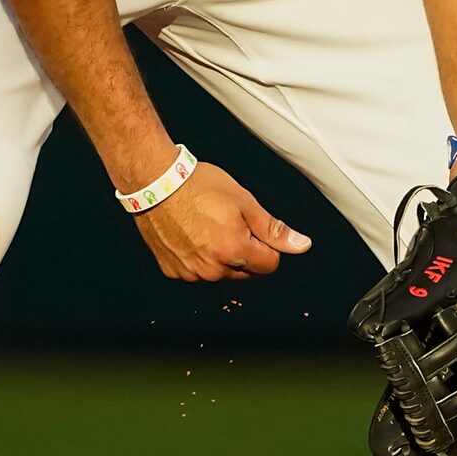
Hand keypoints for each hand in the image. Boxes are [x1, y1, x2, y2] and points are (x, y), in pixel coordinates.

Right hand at [133, 161, 311, 280]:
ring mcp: (190, 272)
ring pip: (220, 272)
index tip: (252, 226)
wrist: (155, 182)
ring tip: (206, 226)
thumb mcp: (244, 202)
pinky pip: (195, 271)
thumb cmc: (197, 186)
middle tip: (227, 222)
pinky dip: (197, 257)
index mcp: (234, 251)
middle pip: (245, 271)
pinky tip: (190, 234)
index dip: (266, 244)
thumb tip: (301, 245)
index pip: (269, 264)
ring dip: (220, 256)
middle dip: (244, 251)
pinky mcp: (172, 270)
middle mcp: (212, 269)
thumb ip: (273, 229)